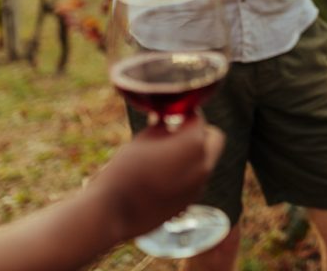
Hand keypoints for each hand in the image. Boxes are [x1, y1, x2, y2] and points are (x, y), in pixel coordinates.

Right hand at [93, 116, 223, 241]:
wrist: (112, 211)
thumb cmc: (125, 169)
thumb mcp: (144, 138)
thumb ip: (163, 126)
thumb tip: (169, 121)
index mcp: (194, 142)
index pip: (198, 119)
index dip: (184, 116)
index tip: (173, 117)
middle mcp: (203, 163)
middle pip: (214, 139)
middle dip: (200, 133)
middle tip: (179, 133)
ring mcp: (199, 184)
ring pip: (205, 160)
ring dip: (194, 154)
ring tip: (166, 155)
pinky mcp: (191, 201)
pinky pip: (196, 179)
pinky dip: (187, 173)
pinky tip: (163, 176)